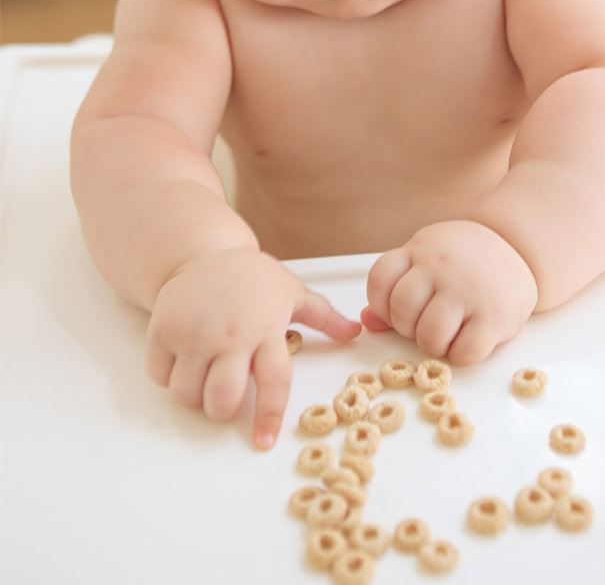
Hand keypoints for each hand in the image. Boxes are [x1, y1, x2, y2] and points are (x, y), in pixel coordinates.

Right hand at [145, 248, 361, 448]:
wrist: (205, 253)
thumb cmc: (254, 278)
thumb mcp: (294, 292)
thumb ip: (324, 317)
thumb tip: (355, 334)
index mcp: (266, 329)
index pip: (274, 382)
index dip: (269, 416)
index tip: (264, 441)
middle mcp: (229, 335)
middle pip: (223, 398)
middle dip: (223, 410)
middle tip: (226, 399)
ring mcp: (192, 333)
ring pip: (187, 394)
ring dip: (195, 397)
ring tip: (205, 375)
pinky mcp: (162, 330)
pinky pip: (159, 376)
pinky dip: (169, 377)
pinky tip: (184, 360)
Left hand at [361, 220, 538, 364]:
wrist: (523, 247)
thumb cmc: (470, 261)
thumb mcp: (431, 262)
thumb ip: (399, 288)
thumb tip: (367, 321)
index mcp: (422, 249)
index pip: (380, 279)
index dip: (383, 304)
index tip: (400, 309)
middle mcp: (442, 265)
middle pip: (402, 309)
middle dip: (409, 326)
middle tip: (429, 322)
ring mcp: (468, 289)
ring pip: (429, 335)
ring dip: (434, 345)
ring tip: (450, 334)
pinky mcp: (495, 315)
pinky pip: (464, 352)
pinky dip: (463, 355)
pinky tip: (471, 339)